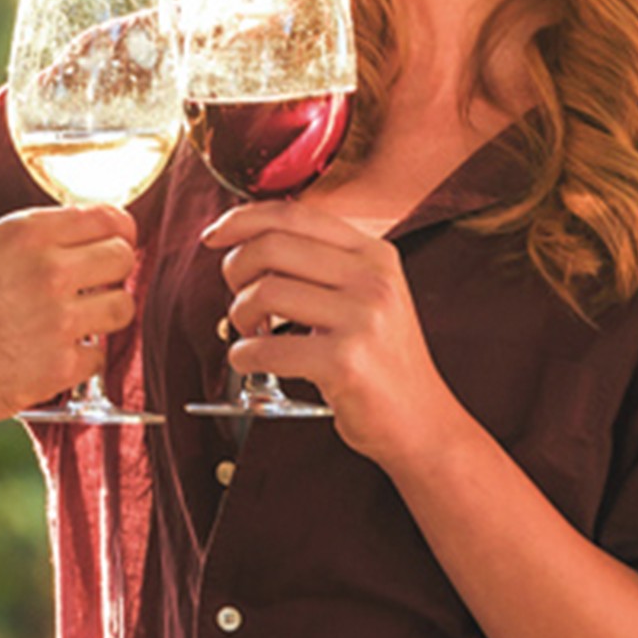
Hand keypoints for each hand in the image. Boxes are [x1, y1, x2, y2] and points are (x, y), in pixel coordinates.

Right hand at [0, 204, 138, 429]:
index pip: (107, 217)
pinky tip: (55, 353)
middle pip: (123, 258)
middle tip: (99, 282)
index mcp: (28, 233)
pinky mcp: (58, 367)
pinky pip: (99, 356)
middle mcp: (50, 271)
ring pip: (122, 307)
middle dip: (115, 269)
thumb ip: (30, 237)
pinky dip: (83, 357)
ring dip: (105, 313)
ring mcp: (58, 321)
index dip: (118, 230)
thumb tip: (73, 236)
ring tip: (80, 320)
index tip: (118, 239)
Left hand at [202, 202, 460, 470]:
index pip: (294, 214)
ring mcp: (363, 318)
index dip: (242, 219)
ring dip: (239, 315)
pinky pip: (267, 347)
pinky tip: (251, 361)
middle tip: (238, 297)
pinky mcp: (346, 362)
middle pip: (271, 246)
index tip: (215, 235)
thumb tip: (246, 240)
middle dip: (235, 269)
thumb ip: (320, 263)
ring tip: (251, 332)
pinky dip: (244, 355)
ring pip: (264, 292)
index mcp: (374, 254)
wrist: (422, 422)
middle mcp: (373, 278)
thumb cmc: (381, 360)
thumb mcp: (365, 294)